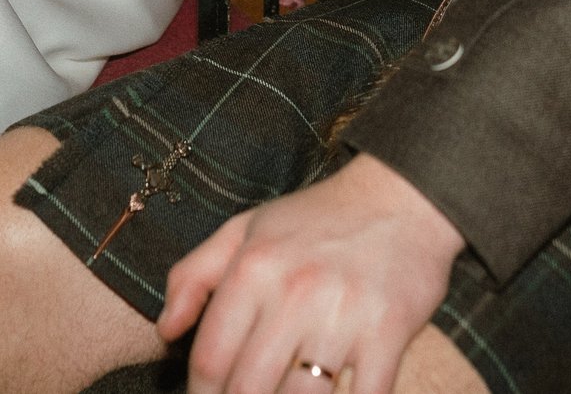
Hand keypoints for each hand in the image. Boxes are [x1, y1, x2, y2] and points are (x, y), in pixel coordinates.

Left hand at [160, 154, 465, 393]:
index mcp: (254, 267)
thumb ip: (194, 274)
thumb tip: (166, 330)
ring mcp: (343, 313)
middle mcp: (294, 291)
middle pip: (247, 389)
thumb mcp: (246, 228)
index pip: (210, 359)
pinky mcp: (389, 331)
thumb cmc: (319, 219)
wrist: (404, 196)